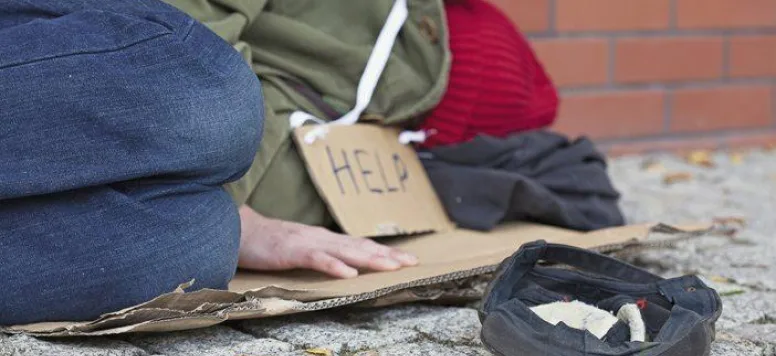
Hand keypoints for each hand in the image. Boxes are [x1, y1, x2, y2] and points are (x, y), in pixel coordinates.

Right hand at [236, 205, 418, 278]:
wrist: (239, 230)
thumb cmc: (269, 242)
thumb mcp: (301, 248)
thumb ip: (322, 254)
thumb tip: (344, 264)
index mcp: (325, 239)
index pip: (361, 245)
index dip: (385, 252)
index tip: (408, 259)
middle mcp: (322, 238)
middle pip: (360, 247)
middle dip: (388, 255)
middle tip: (412, 262)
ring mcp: (308, 243)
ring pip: (345, 252)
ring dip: (370, 259)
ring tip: (392, 267)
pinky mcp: (292, 251)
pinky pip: (317, 259)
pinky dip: (334, 266)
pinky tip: (349, 274)